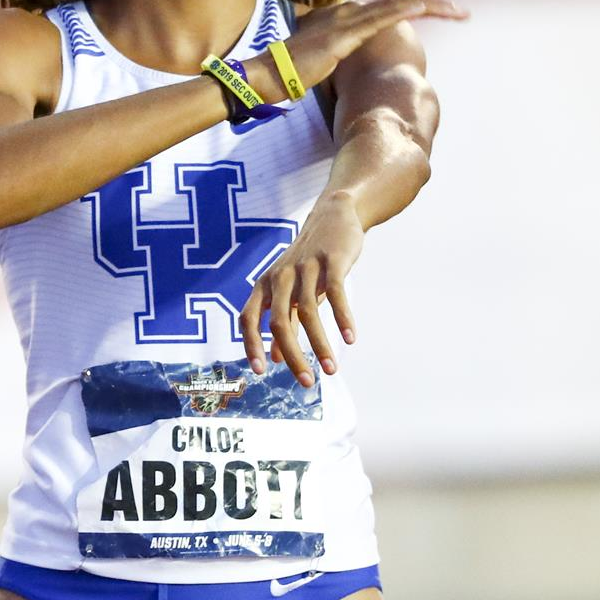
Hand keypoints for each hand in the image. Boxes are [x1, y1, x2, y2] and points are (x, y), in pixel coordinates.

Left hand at [240, 192, 363, 387]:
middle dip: (292, 356)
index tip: (260, 372)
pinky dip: (343, 317)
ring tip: (331, 369)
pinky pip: (337, 293)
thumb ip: (283, 322)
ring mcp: (305, 267)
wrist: (334, 216)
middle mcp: (280, 277)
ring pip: (308, 312)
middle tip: (306, 383)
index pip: (247, 319)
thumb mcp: (292, 291)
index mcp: (265, 285)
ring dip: (321, 344)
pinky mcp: (332, 260)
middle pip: (278, 322)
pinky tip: (351, 338)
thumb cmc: (309, 261)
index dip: (250, 345)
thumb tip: (274, 357)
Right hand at [252, 0, 465, 100]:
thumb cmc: (287, 75)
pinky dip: (410, 10)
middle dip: (432, 5)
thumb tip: (338, 74)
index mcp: (339, 19)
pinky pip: (386, 17)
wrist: (268, 75)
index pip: (383, 11)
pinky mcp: (348, 34)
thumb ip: (333, 62)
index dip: (409, 11)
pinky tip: (429, 8)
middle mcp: (345, 13)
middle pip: (398, 3)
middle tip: (459, 12)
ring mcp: (347, 21)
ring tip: (458, 11)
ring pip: (399, 5)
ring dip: (432, 6)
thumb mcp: (317, 66)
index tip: (432, 17)